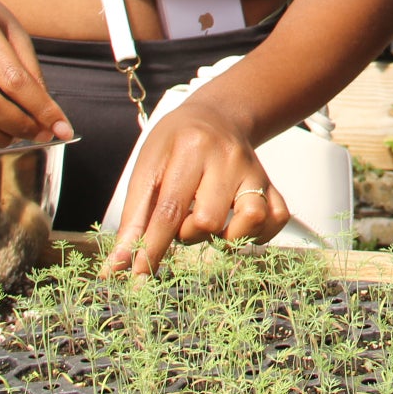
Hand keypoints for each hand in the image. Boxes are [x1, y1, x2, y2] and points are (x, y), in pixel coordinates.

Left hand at [102, 101, 287, 275]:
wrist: (217, 116)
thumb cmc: (175, 145)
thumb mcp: (148, 168)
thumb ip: (134, 218)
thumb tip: (116, 267)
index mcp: (190, 149)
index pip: (170, 210)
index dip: (153, 248)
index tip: (138, 277)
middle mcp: (228, 158)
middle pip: (209, 220)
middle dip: (188, 234)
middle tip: (182, 221)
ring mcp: (255, 170)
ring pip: (251, 218)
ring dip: (225, 237)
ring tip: (209, 226)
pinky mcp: (272, 183)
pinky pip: (276, 218)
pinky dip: (258, 235)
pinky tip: (236, 230)